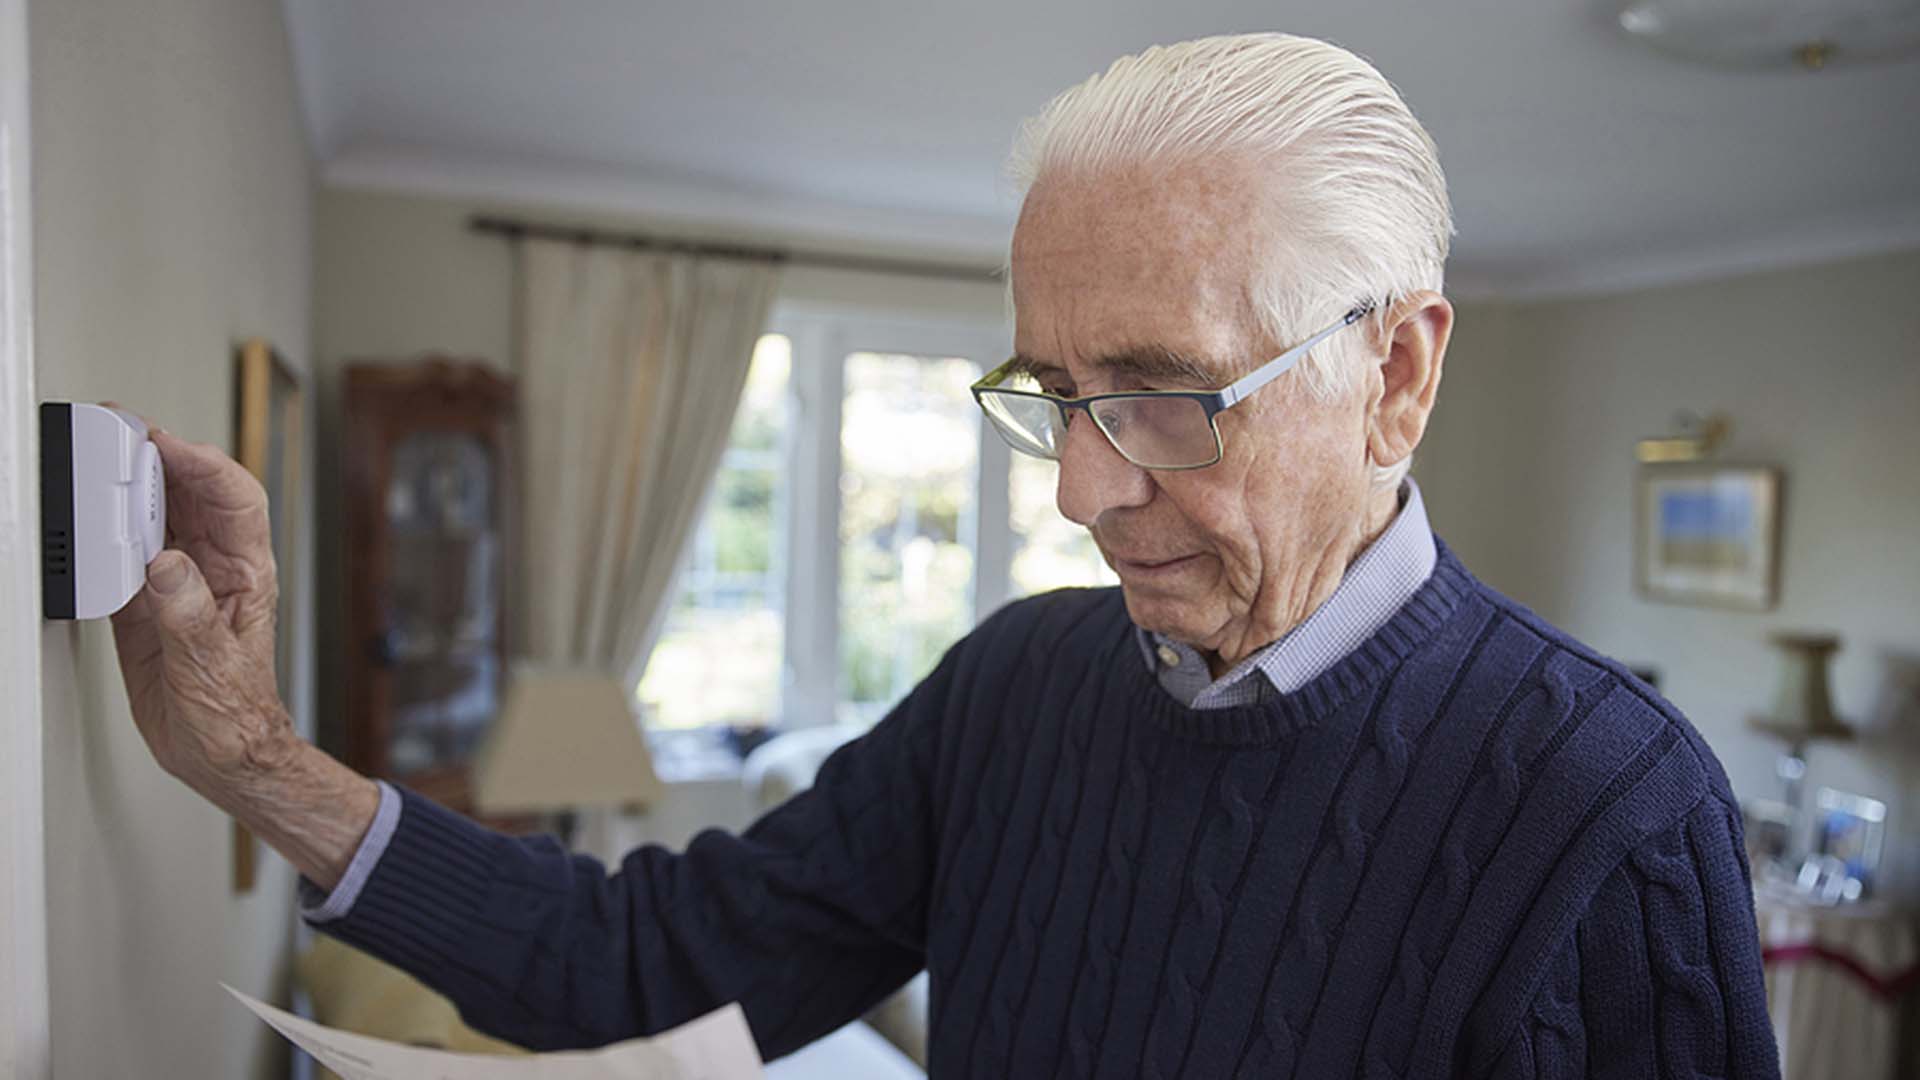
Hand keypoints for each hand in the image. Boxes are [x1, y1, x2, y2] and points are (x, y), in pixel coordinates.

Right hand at [110, 428, 296, 796]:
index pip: (236, 500)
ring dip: (130, 487)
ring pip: (157, 516)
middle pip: (193, 494)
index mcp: (247, 575)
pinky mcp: (145, 602)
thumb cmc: (235, 716)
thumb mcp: (213, 669)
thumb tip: (167, 564)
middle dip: (162, 457)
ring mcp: (179, 582)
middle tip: (122, 433)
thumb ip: (189, 615)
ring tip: (100, 460)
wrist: (218, 755)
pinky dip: (104, 533)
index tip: (166, 444)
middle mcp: (215, 570)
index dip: (204, 464)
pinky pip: (123, 552)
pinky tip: (87, 520)